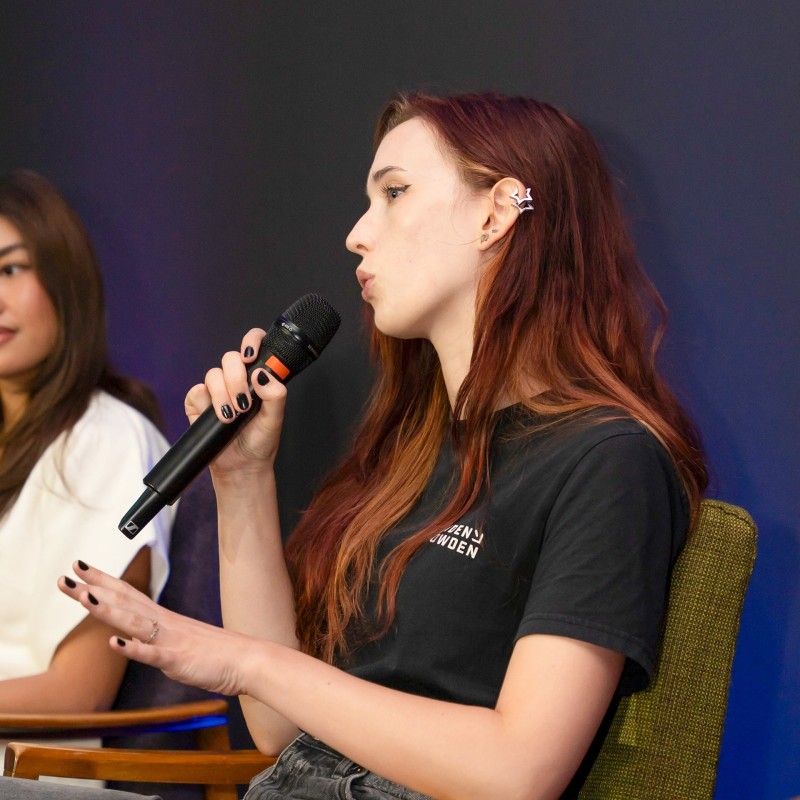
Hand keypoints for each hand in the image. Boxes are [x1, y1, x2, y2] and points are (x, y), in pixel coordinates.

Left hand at [58, 561, 258, 696]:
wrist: (249, 661)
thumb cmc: (219, 654)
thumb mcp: (181, 644)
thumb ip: (156, 641)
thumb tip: (132, 641)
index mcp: (164, 620)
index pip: (128, 594)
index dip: (102, 581)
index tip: (80, 567)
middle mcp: (165, 624)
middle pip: (125, 601)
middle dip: (94, 588)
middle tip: (67, 573)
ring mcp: (171, 640)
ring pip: (134, 622)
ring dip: (108, 610)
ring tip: (84, 598)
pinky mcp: (179, 660)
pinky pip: (154, 654)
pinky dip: (133, 650)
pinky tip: (113, 645)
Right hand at [184, 328, 287, 476]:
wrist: (241, 466)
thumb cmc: (261, 441)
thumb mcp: (275, 419)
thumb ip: (275, 395)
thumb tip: (262, 374)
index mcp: (257, 377)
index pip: (254, 345)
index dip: (251, 341)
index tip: (251, 356)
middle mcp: (236, 380)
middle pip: (229, 358)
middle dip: (235, 378)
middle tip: (244, 402)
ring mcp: (216, 390)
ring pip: (212, 374)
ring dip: (222, 396)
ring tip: (232, 417)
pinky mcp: (198, 403)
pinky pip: (196, 392)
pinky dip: (205, 404)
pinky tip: (216, 418)